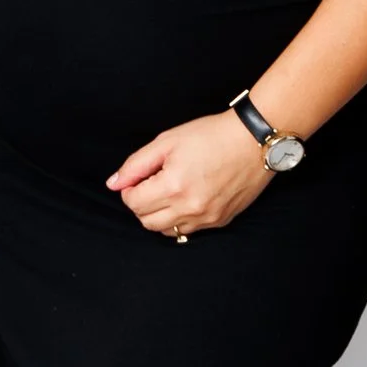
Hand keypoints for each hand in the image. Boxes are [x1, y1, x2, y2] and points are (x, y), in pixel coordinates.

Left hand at [106, 110, 268, 239]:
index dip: (129, 190)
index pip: (133, 203)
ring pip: (167, 231)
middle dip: (141, 204)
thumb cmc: (210, 136)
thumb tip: (114, 184)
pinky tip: (186, 198)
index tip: (138, 178)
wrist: (253, 141)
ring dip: (159, 215)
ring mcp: (207, 218)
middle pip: (146, 222)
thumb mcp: (167, 141)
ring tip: (169, 192)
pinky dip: (180, 219)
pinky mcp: (220, 221)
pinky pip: (189, 231)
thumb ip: (136, 165)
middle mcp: (190, 208)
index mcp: (173, 186)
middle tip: (150, 185)